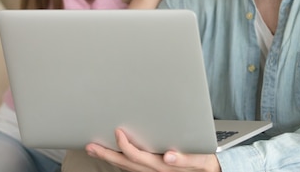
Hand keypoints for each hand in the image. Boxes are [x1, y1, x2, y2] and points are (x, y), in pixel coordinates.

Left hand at [86, 128, 220, 171]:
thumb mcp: (200, 159)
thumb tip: (169, 155)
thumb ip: (186, 159)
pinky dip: (118, 160)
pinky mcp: (151, 169)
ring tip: (94, 149)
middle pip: (125, 163)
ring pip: (125, 166)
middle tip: (90, 146)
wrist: (208, 171)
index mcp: (163, 166)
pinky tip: (111, 154)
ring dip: (109, 158)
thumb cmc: (204, 162)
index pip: (138, 157)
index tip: (117, 132)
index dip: (125, 146)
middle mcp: (154, 170)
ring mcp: (151, 171)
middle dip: (106, 154)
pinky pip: (130, 167)